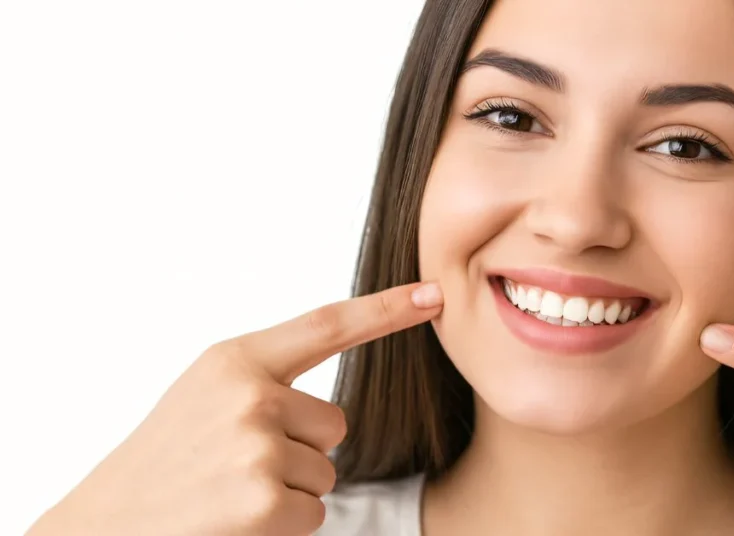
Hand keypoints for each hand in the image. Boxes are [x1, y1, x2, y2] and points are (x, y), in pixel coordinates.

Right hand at [27, 282, 443, 535]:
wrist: (107, 524)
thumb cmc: (165, 462)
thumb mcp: (206, 396)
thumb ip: (265, 382)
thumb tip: (331, 405)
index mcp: (235, 361)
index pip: (326, 326)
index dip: (385, 310)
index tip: (431, 294)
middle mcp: (250, 395)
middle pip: (336, 423)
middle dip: (302, 451)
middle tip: (239, 467)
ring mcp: (257, 446)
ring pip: (325, 473)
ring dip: (288, 493)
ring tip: (228, 493)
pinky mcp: (263, 500)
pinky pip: (314, 514)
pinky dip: (284, 528)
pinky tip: (235, 521)